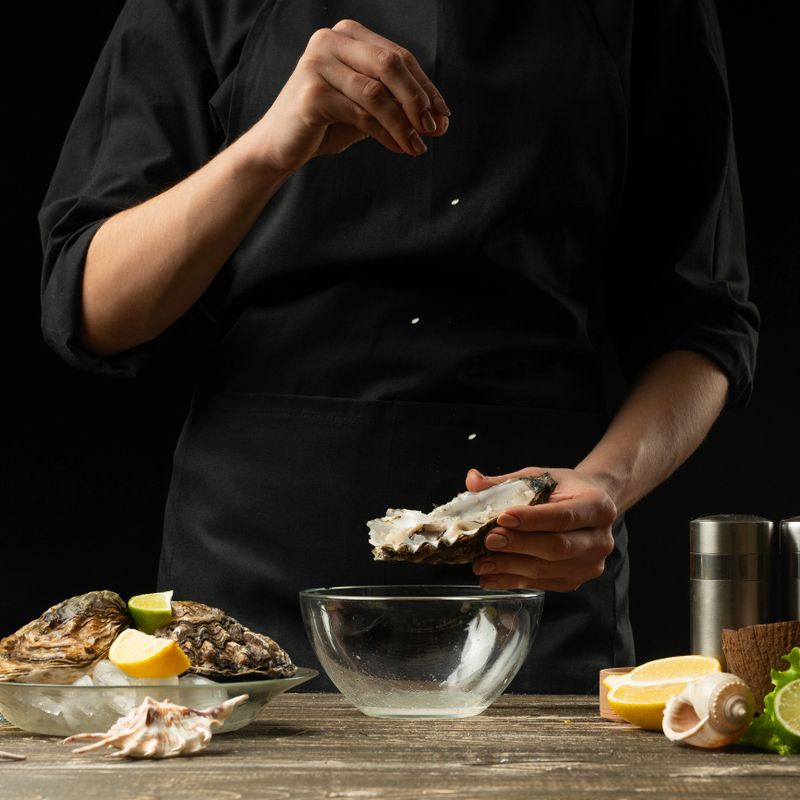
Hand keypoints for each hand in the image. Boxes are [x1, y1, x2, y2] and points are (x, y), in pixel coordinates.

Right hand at [253, 19, 449, 172]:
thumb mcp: (367, 109)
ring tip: (418, 146)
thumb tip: (441, 119)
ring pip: (378, 93)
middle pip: (391, 65)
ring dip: (404, 123)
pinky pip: (361, 114)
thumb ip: (397, 106)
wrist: (280, 146)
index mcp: (347, 35)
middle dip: (418, 100)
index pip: (398, 56)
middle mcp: (330, 40)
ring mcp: (318, 64)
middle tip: (435, 130)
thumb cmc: (325, 124)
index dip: (425, 87)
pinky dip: (385, 134)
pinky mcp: (312, 93)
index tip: (443, 115)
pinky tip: (398, 147)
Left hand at [466, 467, 617, 591]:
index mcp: (598, 506)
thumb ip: (506, 481)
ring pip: (548, 570)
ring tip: (481, 563)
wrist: (589, 509)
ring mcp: (590, 564)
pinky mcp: (575, 580)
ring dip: (511, 567)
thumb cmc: (563, 489)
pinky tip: (490, 577)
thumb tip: (472, 480)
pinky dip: (513, 581)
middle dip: (519, 545)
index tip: (502, 518)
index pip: (563, 516)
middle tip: (489, 541)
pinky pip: (542, 584)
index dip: (531, 519)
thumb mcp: (539, 477)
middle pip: (557, 547)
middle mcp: (601, 539)